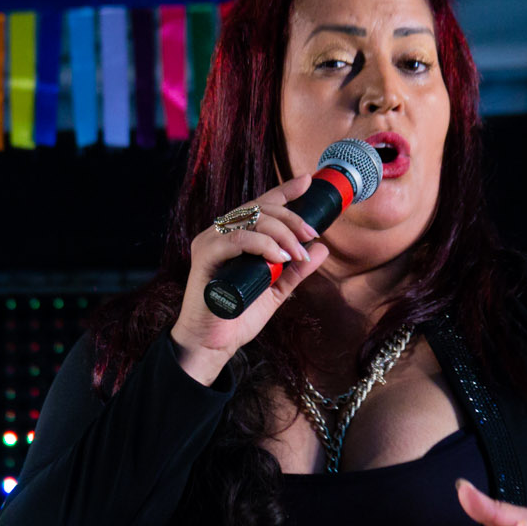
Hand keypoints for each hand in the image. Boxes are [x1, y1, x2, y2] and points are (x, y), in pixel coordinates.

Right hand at [169, 173, 331, 369]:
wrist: (214, 344)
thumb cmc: (238, 316)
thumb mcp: (275, 290)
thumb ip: (295, 270)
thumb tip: (321, 249)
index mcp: (234, 236)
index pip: (260, 205)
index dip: (284, 191)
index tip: (307, 181)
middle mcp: (220, 233)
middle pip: (260, 208)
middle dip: (291, 219)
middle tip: (310, 237)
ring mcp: (210, 242)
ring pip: (250, 219)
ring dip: (281, 233)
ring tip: (295, 254)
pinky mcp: (205, 256)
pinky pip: (236, 238)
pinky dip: (261, 244)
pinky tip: (277, 256)